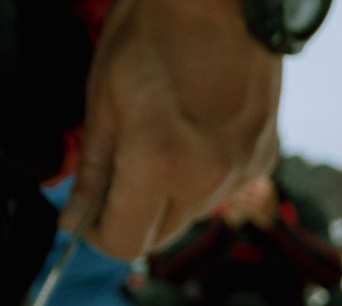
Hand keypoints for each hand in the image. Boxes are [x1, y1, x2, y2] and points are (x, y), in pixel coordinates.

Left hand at [67, 0, 281, 260]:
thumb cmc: (159, 26)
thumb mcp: (104, 95)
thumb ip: (94, 167)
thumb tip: (78, 215)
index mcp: (159, 164)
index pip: (123, 244)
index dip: (95, 234)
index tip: (84, 214)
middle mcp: (205, 180)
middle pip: (158, 238)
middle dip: (131, 216)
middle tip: (116, 172)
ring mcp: (240, 170)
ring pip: (190, 214)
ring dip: (168, 195)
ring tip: (161, 138)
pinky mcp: (263, 156)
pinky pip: (222, 188)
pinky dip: (202, 175)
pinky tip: (195, 131)